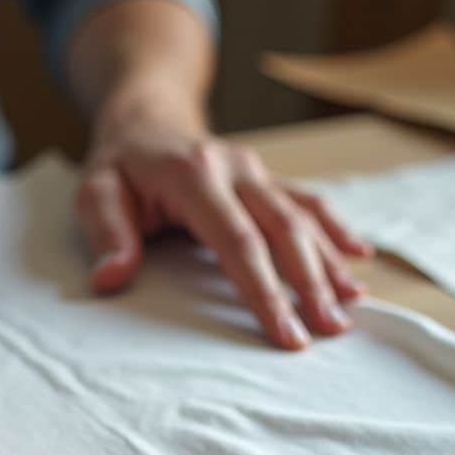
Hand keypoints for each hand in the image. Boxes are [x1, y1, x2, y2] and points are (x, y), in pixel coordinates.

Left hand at [77, 114, 373, 349]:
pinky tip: (359, 257)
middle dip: (310, 283)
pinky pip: (308, 202)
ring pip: (303, 216)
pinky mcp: (267, 179)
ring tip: (351, 306)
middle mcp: (236, 169)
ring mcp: (256, 171)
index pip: (238, 241)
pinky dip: (334, 230)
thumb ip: (107, 234)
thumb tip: (112, 278)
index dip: (265, 290)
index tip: (285, 333)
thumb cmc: (120, 167)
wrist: (145, 121)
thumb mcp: (95, 193)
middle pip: (284, 229)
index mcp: (195, 175)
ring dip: (329, 263)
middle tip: (330, 330)